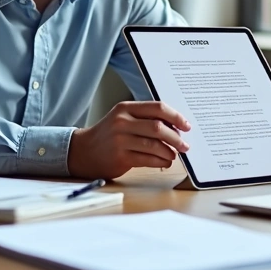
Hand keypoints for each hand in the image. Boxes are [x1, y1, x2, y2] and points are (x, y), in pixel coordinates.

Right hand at [68, 101, 191, 179]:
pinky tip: (164, 162)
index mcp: (125, 108)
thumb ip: (145, 119)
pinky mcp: (120, 158)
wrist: (84, 152)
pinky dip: (160, 162)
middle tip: (185, 145)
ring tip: (174, 155)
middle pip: (158, 127)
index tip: (186, 126)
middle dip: (176, 137)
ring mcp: (120, 140)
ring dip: (169, 152)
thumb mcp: (123, 119)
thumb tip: (175, 127)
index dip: (175, 116)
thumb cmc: (109, 135)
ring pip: (154, 145)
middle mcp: (122, 122)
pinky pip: (147, 160)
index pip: (157, 108)